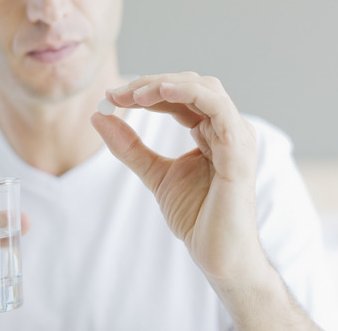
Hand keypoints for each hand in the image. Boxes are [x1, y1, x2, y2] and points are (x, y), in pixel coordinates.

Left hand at [91, 72, 264, 280]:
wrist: (217, 253)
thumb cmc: (197, 216)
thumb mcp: (154, 174)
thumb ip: (130, 147)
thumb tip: (98, 117)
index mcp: (212, 131)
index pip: (180, 97)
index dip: (146, 91)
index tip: (112, 97)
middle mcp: (228, 128)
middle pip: (192, 85)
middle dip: (152, 84)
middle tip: (118, 94)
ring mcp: (237, 136)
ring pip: (204, 88)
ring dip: (166, 85)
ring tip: (134, 94)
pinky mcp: (238, 149)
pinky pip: (217, 108)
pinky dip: (189, 93)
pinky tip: (162, 93)